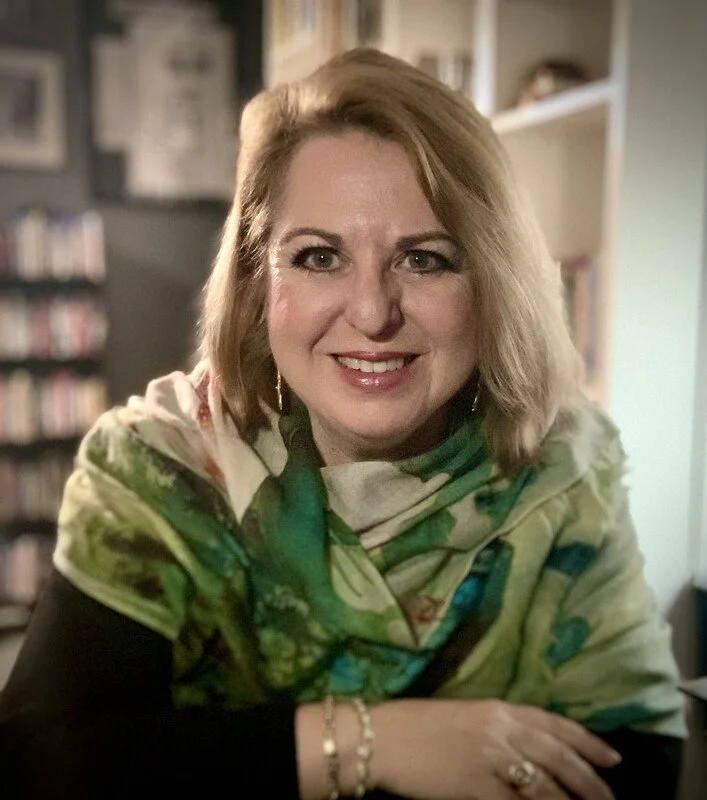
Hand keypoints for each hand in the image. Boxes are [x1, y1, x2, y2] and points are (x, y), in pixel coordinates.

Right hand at [369, 698, 619, 799]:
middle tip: (610, 797)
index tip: (611, 758)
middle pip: (558, 756)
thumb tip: (526, 752)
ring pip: (545, 784)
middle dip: (589, 779)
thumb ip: (497, 730)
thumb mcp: (464, 717)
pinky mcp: (477, 787)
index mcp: (497, 708)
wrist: (383, 738)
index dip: (586, 741)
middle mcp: (501, 730)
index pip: (553, 724)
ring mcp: (491, 760)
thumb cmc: (416, 723)